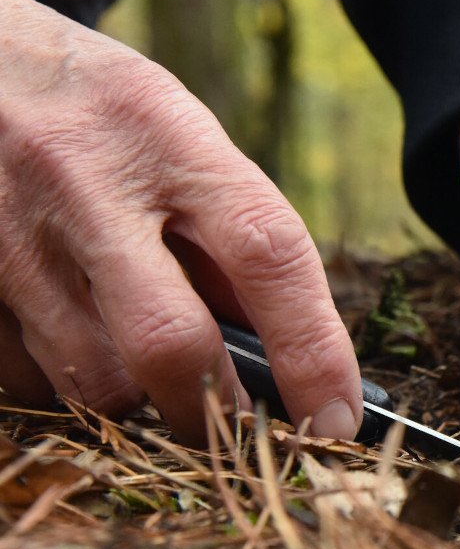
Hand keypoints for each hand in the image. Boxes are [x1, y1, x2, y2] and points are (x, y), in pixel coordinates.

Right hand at [0, 0, 361, 442]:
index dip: (313, 350)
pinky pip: (18, 375)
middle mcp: (86, 179)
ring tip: (143, 371)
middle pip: (168, 341)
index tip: (337, 417)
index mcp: (173, 139)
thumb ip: (226, 238)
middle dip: (214, 411)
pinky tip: (70, 344)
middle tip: (236, 435)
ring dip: (132, 401)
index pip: (269, 256)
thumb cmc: (100, 113)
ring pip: (87, 376)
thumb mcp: (181, 141)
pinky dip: (57, 385)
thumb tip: (282, 358)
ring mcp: (7, 227)